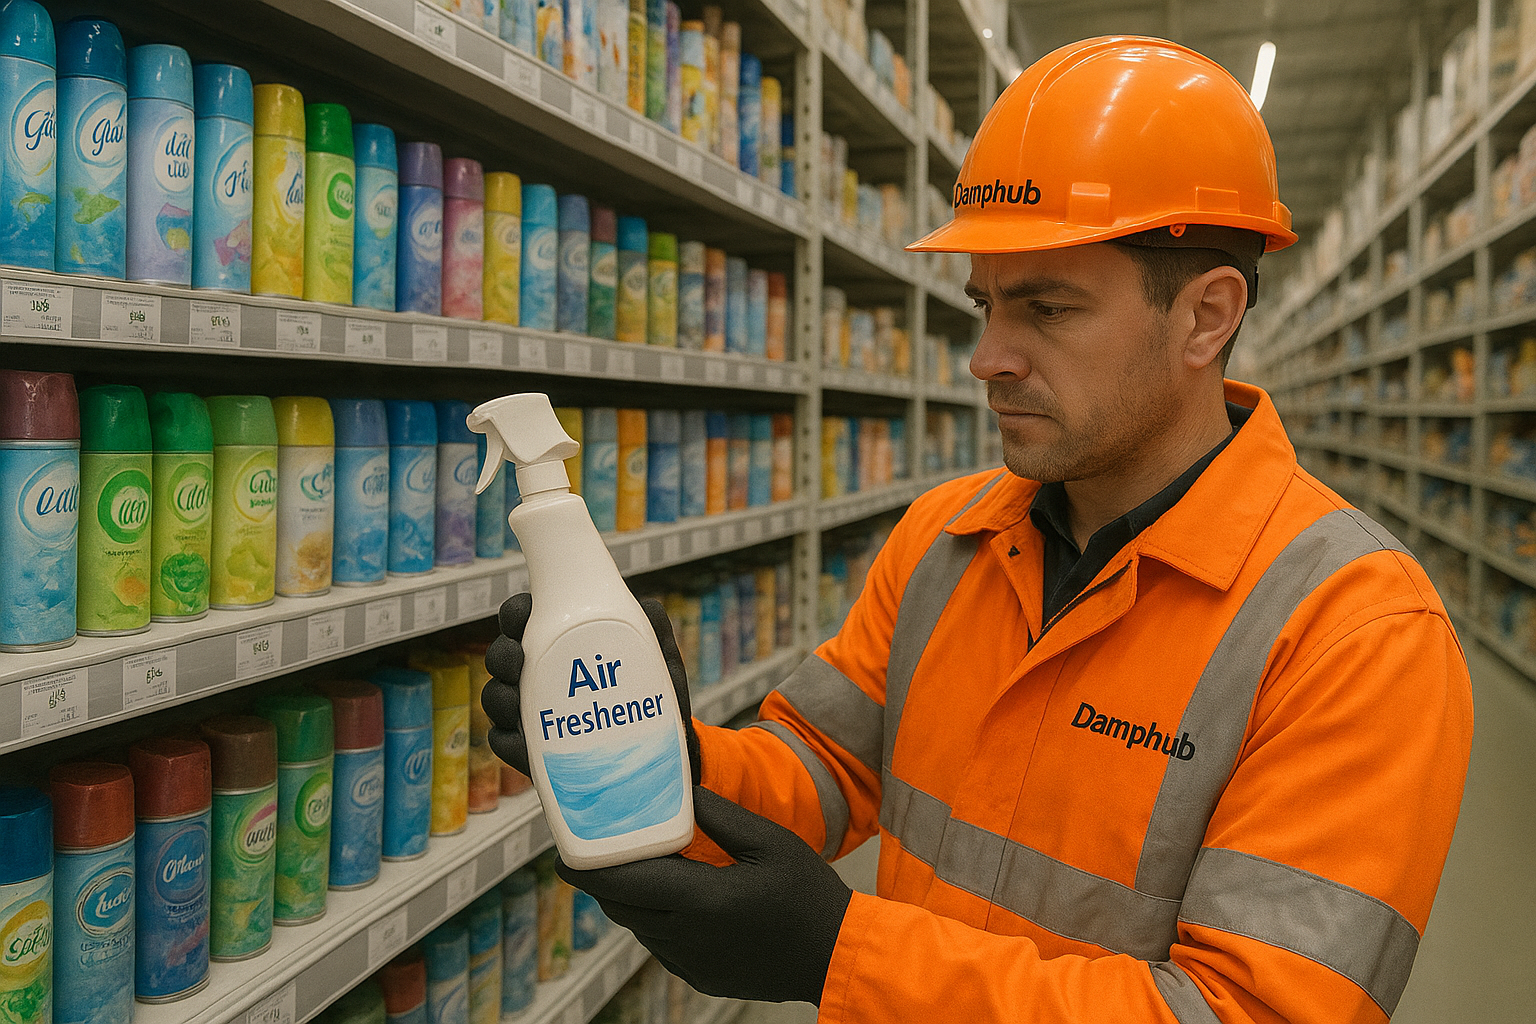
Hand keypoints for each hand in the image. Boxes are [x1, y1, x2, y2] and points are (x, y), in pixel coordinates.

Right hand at [481, 592, 701, 782]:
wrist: (655, 752)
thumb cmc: (650, 694)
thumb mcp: (657, 655)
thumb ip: (651, 624)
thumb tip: (646, 607)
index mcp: (560, 641)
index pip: (524, 618)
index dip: (514, 614)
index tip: (520, 619)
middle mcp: (537, 673)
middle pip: (501, 656)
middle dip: (500, 656)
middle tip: (517, 662)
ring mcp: (530, 711)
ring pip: (495, 697)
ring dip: (498, 698)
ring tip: (515, 704)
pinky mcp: (529, 749)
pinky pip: (504, 742)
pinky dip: (506, 742)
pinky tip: (521, 744)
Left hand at [558, 787, 853, 1004]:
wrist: (835, 956)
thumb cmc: (809, 895)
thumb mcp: (770, 843)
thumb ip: (720, 817)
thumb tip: (681, 792)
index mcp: (701, 901)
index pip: (624, 884)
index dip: (586, 867)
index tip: (563, 848)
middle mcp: (686, 937)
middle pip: (621, 906)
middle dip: (602, 878)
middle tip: (592, 847)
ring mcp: (690, 963)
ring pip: (638, 927)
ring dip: (629, 898)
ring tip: (631, 863)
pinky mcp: (699, 977)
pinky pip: (659, 944)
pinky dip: (653, 919)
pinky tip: (671, 895)